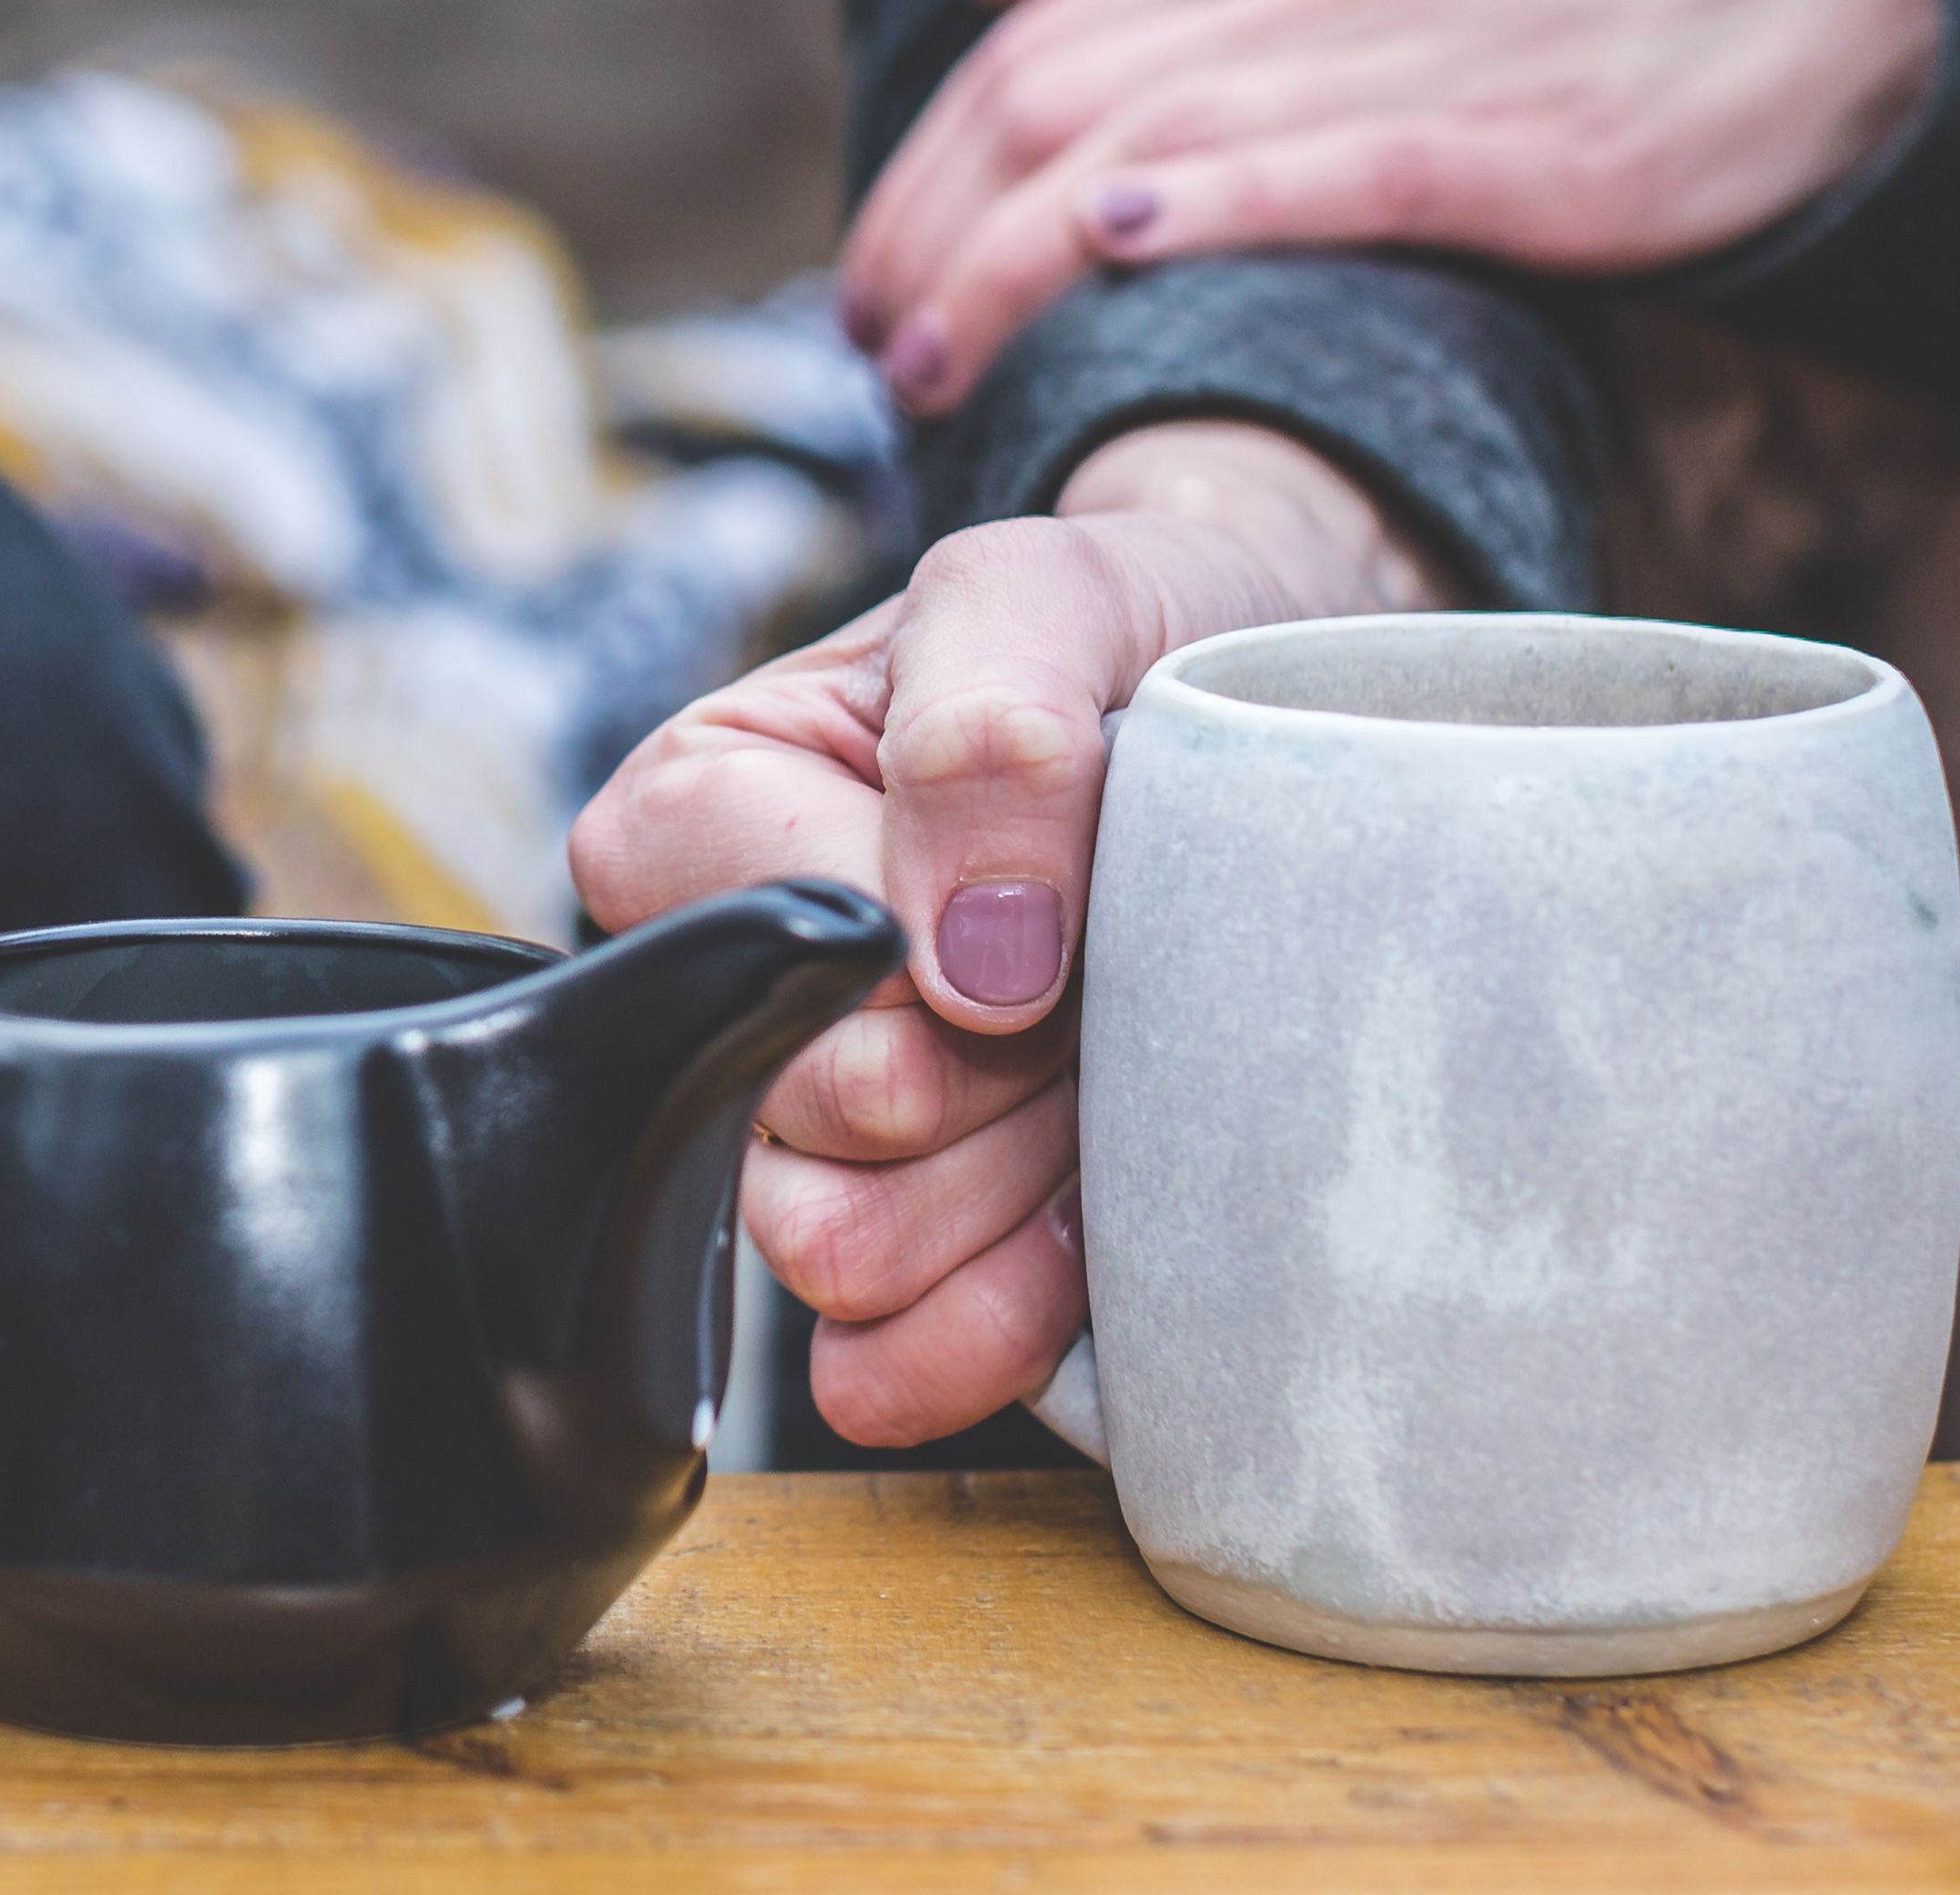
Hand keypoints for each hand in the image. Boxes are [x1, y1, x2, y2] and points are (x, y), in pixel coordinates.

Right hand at [567, 422, 1442, 1443]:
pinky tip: (1088, 1239)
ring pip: (851, 1259)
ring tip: (1104, 1081)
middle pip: (825, 1133)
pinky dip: (1002, 1325)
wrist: (1266, 720)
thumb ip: (987, 725)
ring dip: (1016, 1190)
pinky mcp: (901, 1258)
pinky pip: (886, 1368)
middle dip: (1006, 1078)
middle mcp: (717, 992)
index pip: (785, 970)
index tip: (1054, 904)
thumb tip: (971, 958)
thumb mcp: (1053, 591)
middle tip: (1101, 984)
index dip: (948, 964)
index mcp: (693, 817)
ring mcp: (806, 1139)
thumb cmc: (1129, 635)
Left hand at [842, 0, 1939, 410]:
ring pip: (1147, 134)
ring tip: (936, 371)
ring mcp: (1423, 40)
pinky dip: (1205, 199)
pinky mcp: (1531, 137)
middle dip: (929, 234)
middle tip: (871, 354)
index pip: (1029, 38)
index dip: (922, 168)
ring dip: (1008, 261)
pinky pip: (1332, 164)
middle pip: (1048, 93)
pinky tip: (1107, 248)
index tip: (869, 282)